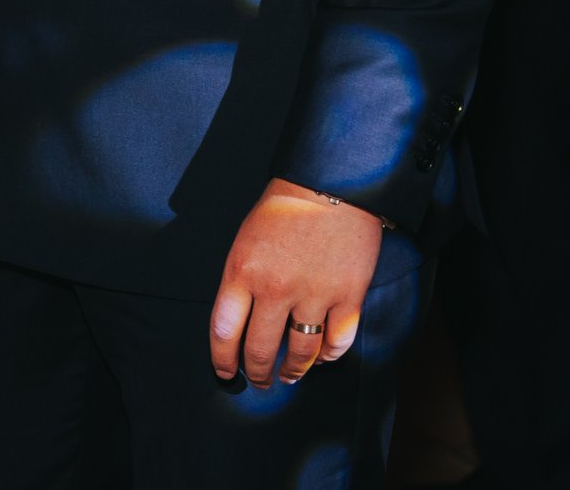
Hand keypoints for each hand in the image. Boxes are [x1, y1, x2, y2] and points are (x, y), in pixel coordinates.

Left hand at [209, 178, 384, 387]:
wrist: (329, 186)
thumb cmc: (282, 209)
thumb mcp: (245, 241)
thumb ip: (241, 281)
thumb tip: (242, 320)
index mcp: (242, 273)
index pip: (224, 331)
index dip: (222, 359)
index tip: (224, 372)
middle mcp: (275, 289)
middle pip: (261, 349)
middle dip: (257, 373)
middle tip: (259, 382)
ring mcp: (313, 295)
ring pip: (301, 353)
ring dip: (294, 371)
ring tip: (290, 376)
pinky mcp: (347, 296)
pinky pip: (338, 341)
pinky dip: (331, 355)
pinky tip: (324, 358)